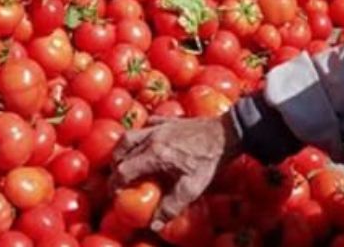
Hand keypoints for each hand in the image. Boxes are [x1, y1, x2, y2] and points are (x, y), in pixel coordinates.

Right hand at [111, 114, 239, 228]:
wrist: (227, 133)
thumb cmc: (210, 160)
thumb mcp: (192, 187)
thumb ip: (172, 206)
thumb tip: (155, 224)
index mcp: (155, 154)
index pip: (124, 170)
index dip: (115, 184)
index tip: (116, 194)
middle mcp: (151, 137)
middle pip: (121, 151)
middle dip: (115, 167)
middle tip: (119, 180)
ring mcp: (159, 126)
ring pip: (129, 135)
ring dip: (122, 150)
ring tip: (125, 161)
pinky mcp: (168, 120)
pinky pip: (146, 124)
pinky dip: (140, 134)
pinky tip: (145, 142)